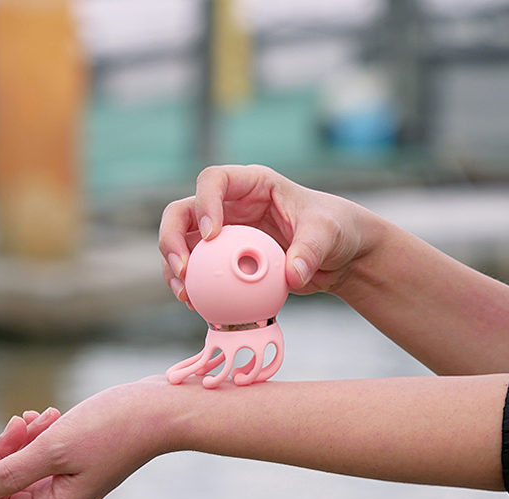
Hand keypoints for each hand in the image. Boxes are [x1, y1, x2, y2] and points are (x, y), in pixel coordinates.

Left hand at [0, 377, 175, 498]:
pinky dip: (43, 431)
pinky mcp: (86, 455)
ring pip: (31, 463)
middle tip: (19, 420)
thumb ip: (13, 471)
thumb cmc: (111, 427)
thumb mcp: (54, 448)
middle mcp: (67, 496)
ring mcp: (78, 475)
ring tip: (40, 415)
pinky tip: (50, 413)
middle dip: (8, 451)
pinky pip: (50, 450)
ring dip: (25, 437)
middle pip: (14, 485)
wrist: (160, 409)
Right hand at [158, 165, 374, 299]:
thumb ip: (310, 251)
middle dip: (171, 238)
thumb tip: (292, 276)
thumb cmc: (334, 229)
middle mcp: (228, 205)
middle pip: (182, 212)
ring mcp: (221, 234)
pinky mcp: (221, 260)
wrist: (337, 256)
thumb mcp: (328, 233)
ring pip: (180, 243)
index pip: (213, 180)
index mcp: (251, 184)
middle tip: (182, 269)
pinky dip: (191, 288)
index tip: (212, 235)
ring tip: (184, 295)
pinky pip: (197, 272)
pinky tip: (196, 307)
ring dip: (173, 268)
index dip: (204, 203)